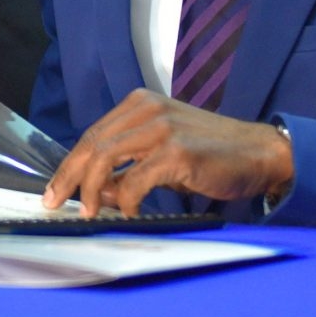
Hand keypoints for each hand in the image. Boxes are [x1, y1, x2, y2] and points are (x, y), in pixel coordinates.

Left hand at [43, 88, 293, 216]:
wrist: (260, 152)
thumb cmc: (212, 155)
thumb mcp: (164, 153)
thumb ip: (131, 165)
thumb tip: (98, 191)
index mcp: (140, 103)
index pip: (93, 134)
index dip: (70, 163)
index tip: (55, 188)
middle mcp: (147, 109)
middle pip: (92, 143)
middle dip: (69, 176)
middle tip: (55, 202)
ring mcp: (161, 128)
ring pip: (105, 157)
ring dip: (91, 189)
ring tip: (88, 211)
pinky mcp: (176, 151)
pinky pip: (135, 180)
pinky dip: (125, 200)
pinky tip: (128, 213)